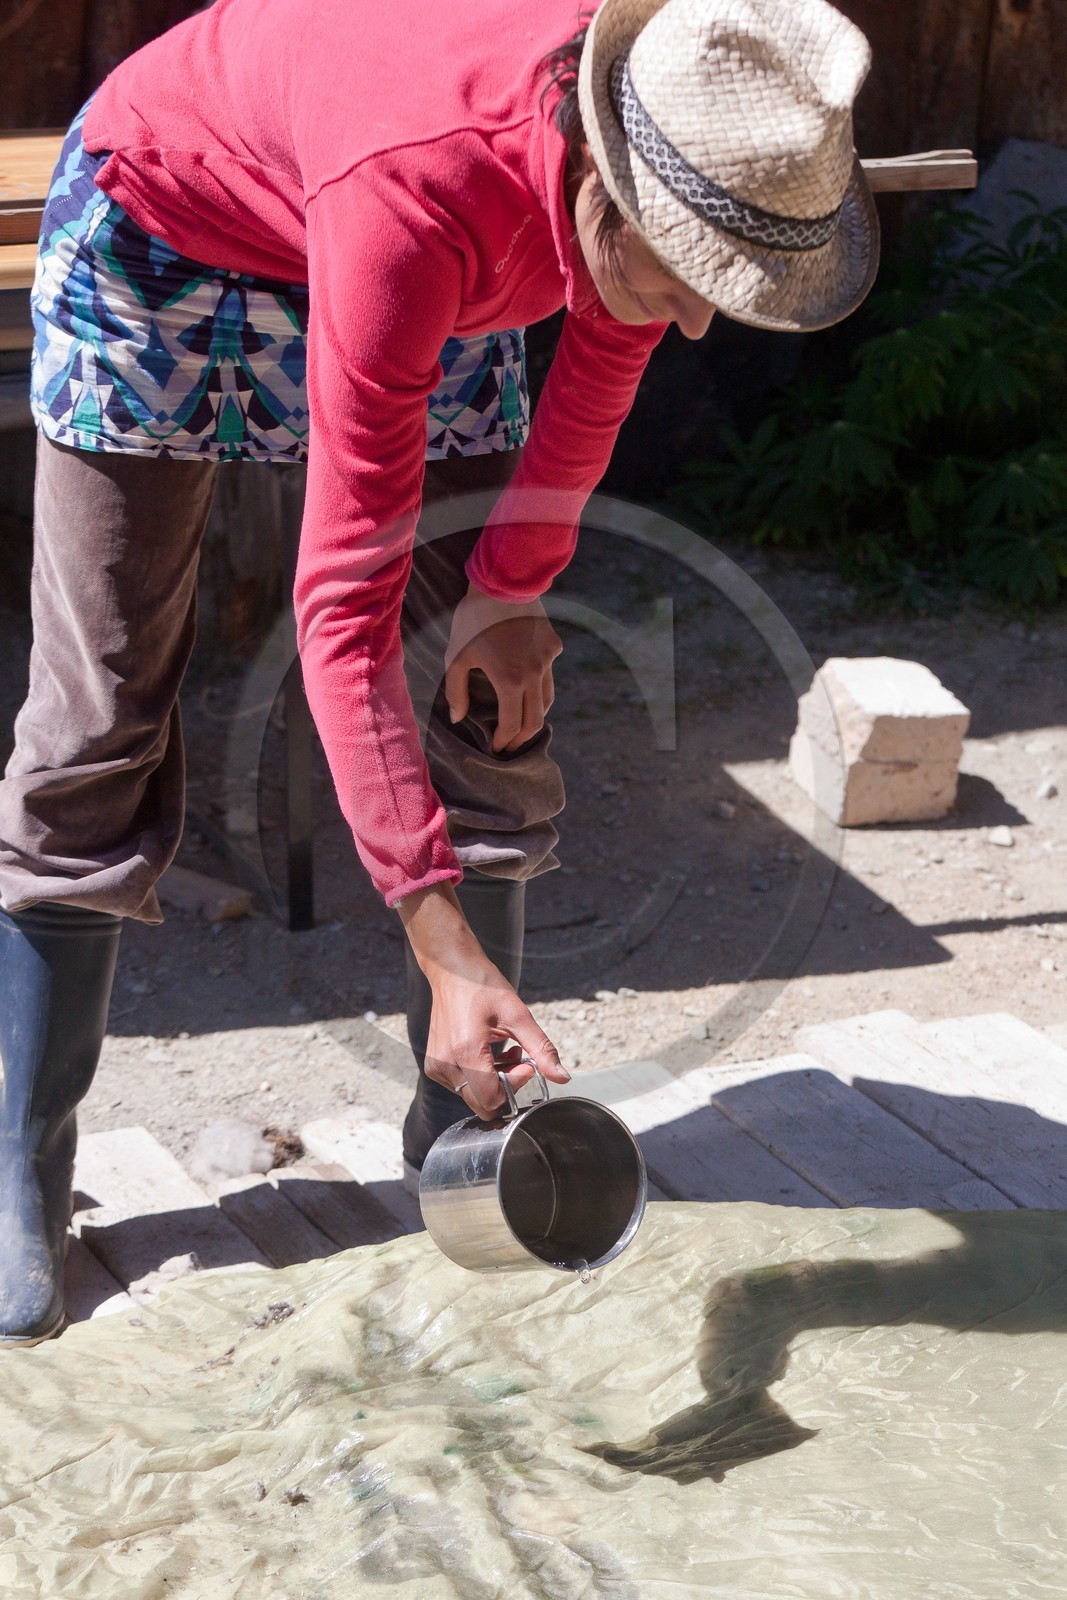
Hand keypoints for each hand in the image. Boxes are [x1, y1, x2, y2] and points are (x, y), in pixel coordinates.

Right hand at [398, 883, 568, 1116]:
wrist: (452, 970)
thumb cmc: (482, 986)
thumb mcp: (518, 1015)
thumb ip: (541, 1049)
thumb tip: (562, 1077)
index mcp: (465, 1051)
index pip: (492, 1098)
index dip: (515, 1085)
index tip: (526, 1062)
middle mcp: (446, 1063)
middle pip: (482, 1104)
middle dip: (506, 1087)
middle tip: (517, 1060)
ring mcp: (437, 1066)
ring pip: (473, 1097)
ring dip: (494, 1082)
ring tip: (503, 1052)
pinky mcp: (434, 1065)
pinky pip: (462, 1087)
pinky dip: (479, 1077)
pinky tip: (488, 1054)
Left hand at [445, 583, 562, 752]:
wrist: (504, 581)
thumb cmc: (474, 619)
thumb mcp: (457, 655)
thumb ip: (456, 691)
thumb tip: (458, 718)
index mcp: (510, 681)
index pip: (513, 725)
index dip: (505, 741)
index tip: (496, 748)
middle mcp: (535, 675)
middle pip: (536, 721)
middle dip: (523, 738)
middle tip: (511, 746)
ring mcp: (548, 660)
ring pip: (548, 699)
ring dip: (535, 715)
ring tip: (521, 721)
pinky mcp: (554, 645)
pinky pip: (550, 674)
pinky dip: (540, 686)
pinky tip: (527, 684)